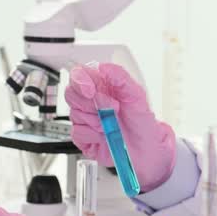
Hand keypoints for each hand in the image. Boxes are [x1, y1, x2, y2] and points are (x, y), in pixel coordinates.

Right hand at [64, 62, 176, 191]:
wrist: (145, 148)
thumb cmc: (141, 121)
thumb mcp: (136, 95)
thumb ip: (120, 78)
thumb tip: (104, 67)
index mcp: (101, 87)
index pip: (79, 75)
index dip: (80, 81)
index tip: (91, 90)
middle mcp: (91, 101)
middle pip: (71, 93)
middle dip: (90, 103)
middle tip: (111, 108)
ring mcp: (85, 119)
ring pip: (74, 114)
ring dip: (95, 120)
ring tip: (110, 124)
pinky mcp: (83, 137)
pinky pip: (77, 132)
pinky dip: (92, 135)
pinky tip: (103, 135)